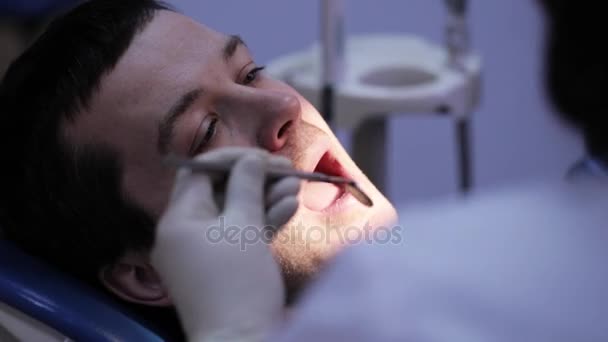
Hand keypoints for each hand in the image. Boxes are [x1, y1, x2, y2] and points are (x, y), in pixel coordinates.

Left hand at [151, 147, 299, 340]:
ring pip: (235, 213)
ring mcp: (205, 252)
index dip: (232, 158)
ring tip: (296, 187)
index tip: (264, 155)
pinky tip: (290, 207)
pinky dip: (264, 221)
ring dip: (266, 198)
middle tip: (287, 169)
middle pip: (220, 191)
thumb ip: (246, 184)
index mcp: (178, 219)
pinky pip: (241, 235)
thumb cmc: (238, 280)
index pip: (199, 172)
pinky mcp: (224, 267)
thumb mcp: (243, 225)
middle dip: (256, 178)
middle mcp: (186, 233)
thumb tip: (251, 158)